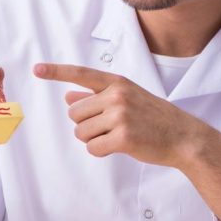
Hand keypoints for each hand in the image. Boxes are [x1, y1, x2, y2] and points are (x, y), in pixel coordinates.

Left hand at [33, 62, 200, 168]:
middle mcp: (117, 95)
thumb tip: (68, 97)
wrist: (183, 136)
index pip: (81, 74)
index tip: (36, 69)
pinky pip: (93, 148)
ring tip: (117, 136)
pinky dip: (101, 151)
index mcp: (117, 83)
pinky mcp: (123, 137)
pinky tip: (118, 147)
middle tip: (110, 127)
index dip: (56, 72)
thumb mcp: (128, 98)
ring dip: (93, 139)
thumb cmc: (154, 118)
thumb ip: (97, 96)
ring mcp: (120, 115)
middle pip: (74, 113)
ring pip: (81, 132)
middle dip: (86, 124)